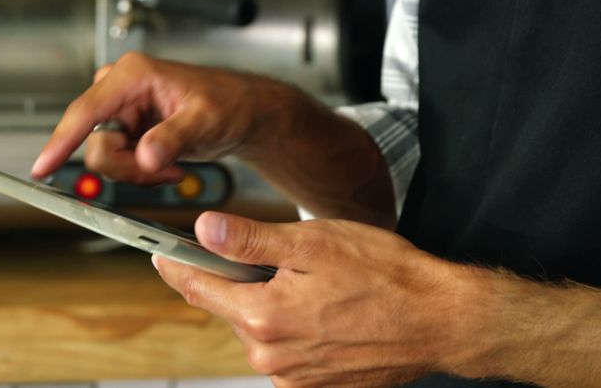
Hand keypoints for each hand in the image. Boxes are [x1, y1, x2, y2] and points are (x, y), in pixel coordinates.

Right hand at [32, 53, 293, 183]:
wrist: (243, 114)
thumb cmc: (229, 104)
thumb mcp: (205, 121)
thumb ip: (174, 138)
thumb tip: (145, 154)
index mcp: (132, 75)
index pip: (86, 111)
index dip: (61, 141)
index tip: (42, 167)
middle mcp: (120, 90)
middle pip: (96, 143)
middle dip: (127, 165)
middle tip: (163, 169)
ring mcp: (122, 112)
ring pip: (106, 157)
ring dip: (137, 171)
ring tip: (172, 164)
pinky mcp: (127, 130)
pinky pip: (119, 162)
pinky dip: (142, 171)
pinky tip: (168, 164)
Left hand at [153, 212, 478, 386]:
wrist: (442, 320)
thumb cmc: (387, 275)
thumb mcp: (313, 242)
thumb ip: (250, 239)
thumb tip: (203, 230)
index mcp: (264, 317)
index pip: (198, 288)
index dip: (176, 265)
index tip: (158, 252)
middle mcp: (271, 357)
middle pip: (231, 309)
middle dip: (240, 280)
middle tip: (275, 255)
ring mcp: (293, 378)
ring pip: (260, 329)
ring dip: (271, 304)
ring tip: (317, 284)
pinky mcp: (315, 387)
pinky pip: (287, 350)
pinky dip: (295, 327)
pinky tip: (327, 309)